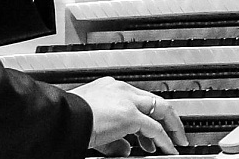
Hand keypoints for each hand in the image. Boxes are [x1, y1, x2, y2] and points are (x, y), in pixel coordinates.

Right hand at [70, 76, 187, 154]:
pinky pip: (155, 129)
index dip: (147, 116)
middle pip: (153, 101)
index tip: (150, 130)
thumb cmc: (70, 120)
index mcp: (110, 88)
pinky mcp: (130, 114)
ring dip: (170, 128)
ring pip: (160, 110)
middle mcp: (120, 90)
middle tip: (174, 133)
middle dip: (167, 118)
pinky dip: (165, 140)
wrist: (63, 119)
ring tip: (175, 143)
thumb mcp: (95, 130)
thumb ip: (113, 139)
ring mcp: (127, 100)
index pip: (137, 100)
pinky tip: (168, 150)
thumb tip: (126, 149)